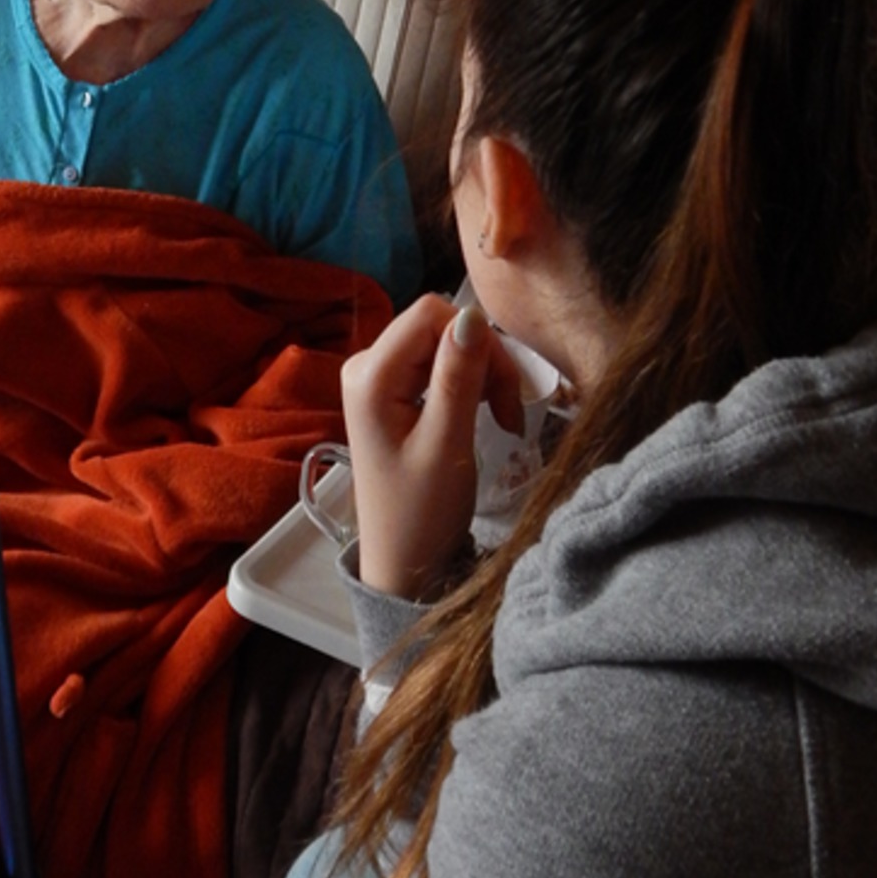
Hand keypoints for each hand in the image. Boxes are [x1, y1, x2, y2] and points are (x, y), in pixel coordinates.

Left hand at [340, 295, 524, 599]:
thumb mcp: (446, 446)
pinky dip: (469, 385)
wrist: (404, 563)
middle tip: (510, 412)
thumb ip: (457, 378)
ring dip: (482, 374)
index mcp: (369, 375)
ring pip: (444, 345)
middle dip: (483, 360)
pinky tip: (485, 415)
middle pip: (438, 327)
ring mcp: (378, 379)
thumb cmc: (421, 514)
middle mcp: (366, 366)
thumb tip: (472, 314)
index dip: (476, 340)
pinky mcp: (393, 394)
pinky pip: (438, 366)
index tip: (505, 389)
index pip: (430, 314)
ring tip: (503, 418)